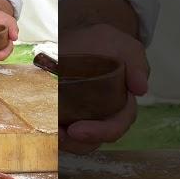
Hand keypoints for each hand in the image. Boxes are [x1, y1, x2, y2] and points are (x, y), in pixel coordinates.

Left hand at [59, 23, 147, 153]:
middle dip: (77, 143)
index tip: (76, 130)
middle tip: (59, 135)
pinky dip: (50, 131)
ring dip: (62, 142)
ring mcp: (82, 115)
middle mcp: (102, 115)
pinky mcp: (64, 112)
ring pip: (76, 140)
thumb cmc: (106, 44)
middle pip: (94, 139)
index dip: (100, 132)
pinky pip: (59, 128)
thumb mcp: (125, 47)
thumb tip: (140, 89)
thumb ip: (137, 64)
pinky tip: (39, 125)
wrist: (81, 35)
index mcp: (121, 105)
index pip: (116, 125)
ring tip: (46, 132)